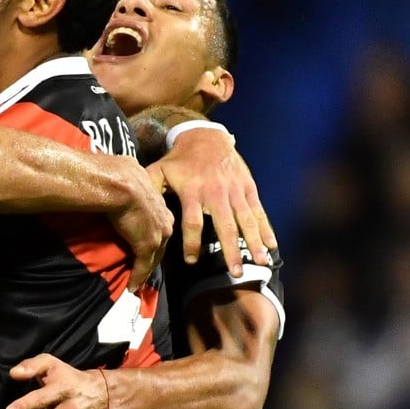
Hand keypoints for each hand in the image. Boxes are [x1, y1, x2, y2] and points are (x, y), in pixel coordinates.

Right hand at [105, 156, 172, 288]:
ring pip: (154, 256)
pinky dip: (138, 278)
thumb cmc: (119, 174)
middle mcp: (164, 219)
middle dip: (154, 254)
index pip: (159, 222)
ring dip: (147, 268)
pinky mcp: (146, 247)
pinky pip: (143, 267)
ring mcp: (157, 234)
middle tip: (144, 265)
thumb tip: (117, 170)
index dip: (153, 232)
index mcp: (160, 202)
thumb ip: (129, 179)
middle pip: (161, 242)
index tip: (145, 239)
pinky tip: (132, 287)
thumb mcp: (129, 173)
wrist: (119, 184)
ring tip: (139, 279)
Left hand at [145, 128, 274, 276]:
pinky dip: (266, 227)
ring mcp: (235, 190)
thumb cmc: (179, 159)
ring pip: (246, 220)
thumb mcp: (159, 169)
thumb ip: (150, 190)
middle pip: (225, 225)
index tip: (192, 261)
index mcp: (193, 191)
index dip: (192, 243)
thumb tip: (137, 210)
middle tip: (235, 272)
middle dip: (231, 250)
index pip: (193, 222)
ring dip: (254, 242)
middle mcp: (216, 192)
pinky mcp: (248, 187)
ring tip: (261, 262)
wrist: (206, 136)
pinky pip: (258, 210)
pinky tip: (272, 245)